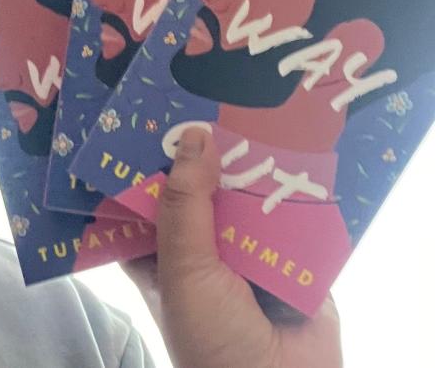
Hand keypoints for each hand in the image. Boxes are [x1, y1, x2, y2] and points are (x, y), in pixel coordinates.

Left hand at [124, 129, 341, 367]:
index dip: (147, 164)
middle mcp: (202, 252)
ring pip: (245, 198)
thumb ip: (185, 202)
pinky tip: (294, 146)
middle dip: (204, 155)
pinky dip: (294, 189)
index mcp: (161, 257)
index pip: (146, 202)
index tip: (148, 116)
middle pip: (200, 191)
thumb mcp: (183, 268)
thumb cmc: (214, 341)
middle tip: (203, 100)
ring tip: (248, 109)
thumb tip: (195, 136)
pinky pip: (291, 214)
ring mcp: (248, 253)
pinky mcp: (293, 258)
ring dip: (251, 166)